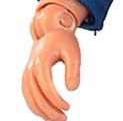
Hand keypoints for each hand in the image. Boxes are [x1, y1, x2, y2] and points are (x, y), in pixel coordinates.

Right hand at [22, 3, 81, 119]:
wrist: (51, 31)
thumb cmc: (64, 41)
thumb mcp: (74, 52)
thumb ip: (74, 70)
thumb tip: (73, 90)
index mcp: (41, 62)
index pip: (46, 87)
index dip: (56, 100)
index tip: (68, 107)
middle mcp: (30, 69)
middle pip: (37, 96)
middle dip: (49, 110)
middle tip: (64, 118)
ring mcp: (26, 74)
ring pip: (30, 99)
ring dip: (42, 112)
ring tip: (57, 119)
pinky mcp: (27, 78)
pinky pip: (29, 96)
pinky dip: (36, 106)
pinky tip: (47, 113)